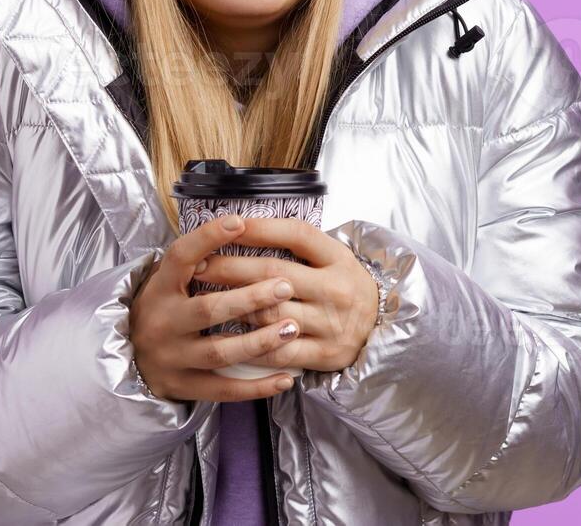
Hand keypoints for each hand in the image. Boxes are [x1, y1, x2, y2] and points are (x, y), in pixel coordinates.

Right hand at [128, 214, 303, 402]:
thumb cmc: (159, 310)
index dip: (207, 238)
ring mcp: (172, 358)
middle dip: (250, 297)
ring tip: (291, 327)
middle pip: (208, 309)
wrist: (124, 359)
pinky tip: (285, 378)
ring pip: (219, 352)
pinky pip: (223, 390)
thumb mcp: (164, 281)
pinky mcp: (183, 387)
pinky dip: (256, 386)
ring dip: (259, 341)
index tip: (238, 222)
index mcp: (159, 289)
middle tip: (285, 285)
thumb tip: (237, 224)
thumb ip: (193, 261)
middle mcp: (163, 323)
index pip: (180, 257)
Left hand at [193, 219, 378, 372]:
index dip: (260, 228)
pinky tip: (228, 335)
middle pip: (274, 273)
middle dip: (229, 268)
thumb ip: (298, 245)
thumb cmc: (345, 287)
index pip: (297, 234)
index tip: (227, 225)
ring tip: (205, 300)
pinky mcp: (324, 354)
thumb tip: (243, 227)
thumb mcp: (334, 257)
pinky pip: (278, 350)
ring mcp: (330, 324)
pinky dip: (250, 344)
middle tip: (198, 265)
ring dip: (234, 306)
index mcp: (338, 259)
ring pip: (271, 313)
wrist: (383, 329)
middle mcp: (336, 289)